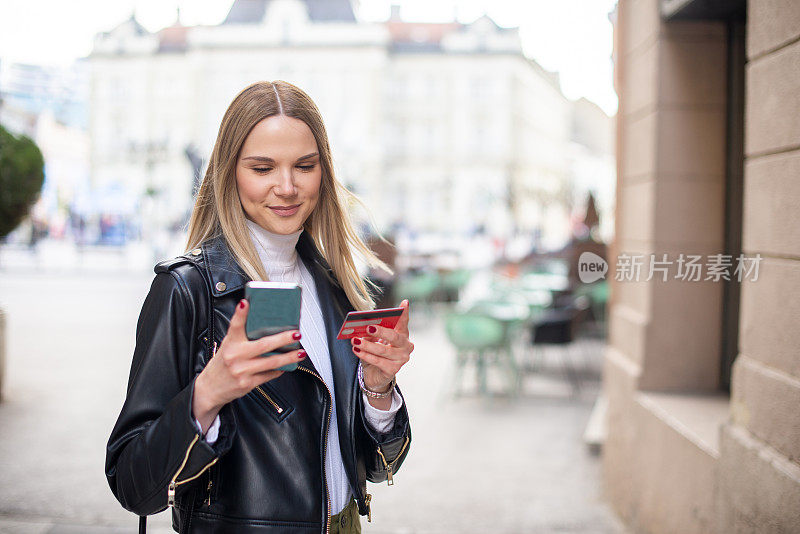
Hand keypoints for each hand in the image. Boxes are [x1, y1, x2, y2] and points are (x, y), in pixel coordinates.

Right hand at [192, 299, 305, 431]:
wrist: (210, 389)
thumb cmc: (222, 364)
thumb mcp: (228, 346)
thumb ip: (242, 336)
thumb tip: (264, 325)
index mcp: (230, 344)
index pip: (235, 326)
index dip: (240, 314)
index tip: (246, 303)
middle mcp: (235, 356)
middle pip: (263, 345)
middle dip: (283, 339)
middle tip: (296, 333)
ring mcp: (242, 371)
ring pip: (271, 362)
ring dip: (289, 357)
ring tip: (299, 352)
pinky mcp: (247, 384)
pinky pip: (269, 375)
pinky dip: (280, 369)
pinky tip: (287, 365)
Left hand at [351, 299, 412, 404]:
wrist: (375, 374)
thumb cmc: (377, 353)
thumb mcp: (375, 340)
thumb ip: (373, 332)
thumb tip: (363, 326)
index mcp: (403, 335)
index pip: (404, 322)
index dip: (404, 313)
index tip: (404, 303)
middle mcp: (406, 347)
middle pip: (394, 337)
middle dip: (381, 331)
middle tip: (368, 327)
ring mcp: (401, 359)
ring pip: (383, 350)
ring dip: (367, 345)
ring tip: (355, 340)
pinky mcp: (393, 370)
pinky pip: (378, 361)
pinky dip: (365, 355)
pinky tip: (356, 350)